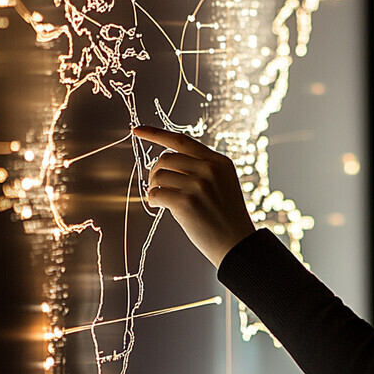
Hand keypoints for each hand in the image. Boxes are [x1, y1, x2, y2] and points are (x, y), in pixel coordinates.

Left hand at [132, 125, 255, 267]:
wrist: (237, 243)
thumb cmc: (225, 216)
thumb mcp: (222, 184)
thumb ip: (201, 168)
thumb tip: (165, 161)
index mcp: (219, 161)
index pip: (181, 141)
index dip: (156, 134)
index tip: (136, 130)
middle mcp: (210, 169)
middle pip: (166, 158)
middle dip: (155, 171)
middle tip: (156, 185)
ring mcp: (199, 185)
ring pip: (159, 175)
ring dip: (153, 186)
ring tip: (160, 198)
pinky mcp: (186, 202)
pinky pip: (155, 193)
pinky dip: (152, 200)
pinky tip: (158, 206)